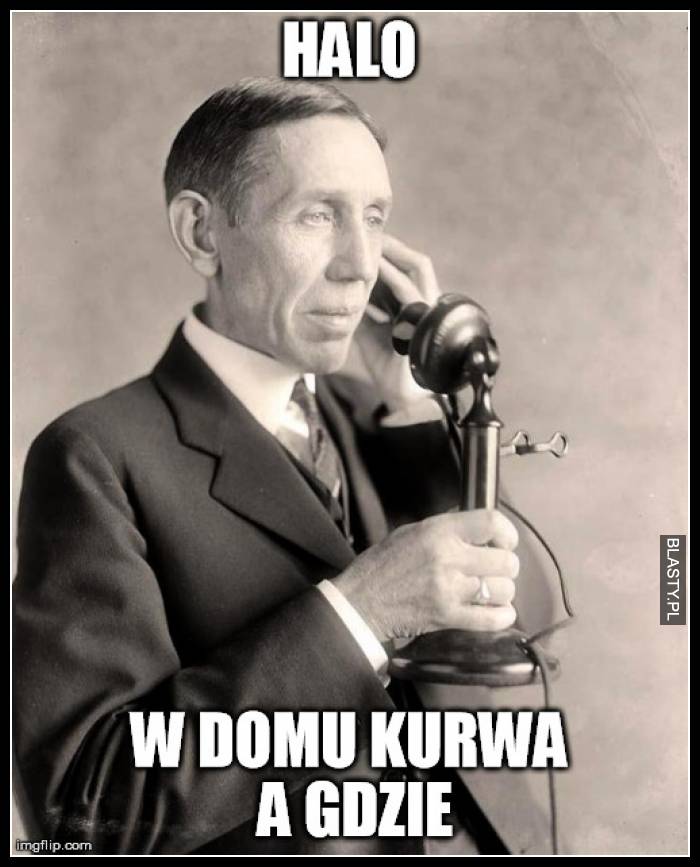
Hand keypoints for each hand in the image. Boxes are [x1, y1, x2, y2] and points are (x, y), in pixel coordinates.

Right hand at [332, 509, 518, 642]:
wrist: (361, 600)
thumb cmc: (382, 565)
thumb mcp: (412, 531)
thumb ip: (447, 528)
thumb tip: (478, 527)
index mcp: (439, 532)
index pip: (492, 523)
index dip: (507, 533)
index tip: (505, 541)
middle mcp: (448, 558)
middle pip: (506, 561)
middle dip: (505, 565)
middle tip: (493, 568)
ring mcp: (449, 589)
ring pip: (503, 590)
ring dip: (502, 591)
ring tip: (489, 590)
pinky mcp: (448, 616)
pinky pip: (492, 618)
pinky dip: (501, 615)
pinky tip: (496, 610)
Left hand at [338, 235, 440, 414]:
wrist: (398, 393)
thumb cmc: (383, 360)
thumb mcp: (366, 325)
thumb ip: (358, 304)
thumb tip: (333, 284)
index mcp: (414, 300)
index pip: (407, 265)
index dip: (389, 250)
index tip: (362, 239)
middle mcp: (425, 301)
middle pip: (416, 261)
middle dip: (393, 246)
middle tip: (368, 235)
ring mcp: (428, 311)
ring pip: (417, 270)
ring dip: (392, 255)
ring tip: (370, 246)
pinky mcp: (423, 323)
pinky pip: (410, 294)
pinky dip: (391, 279)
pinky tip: (371, 275)